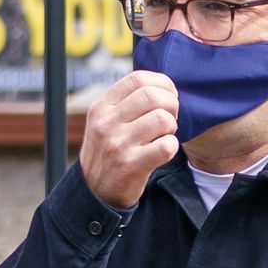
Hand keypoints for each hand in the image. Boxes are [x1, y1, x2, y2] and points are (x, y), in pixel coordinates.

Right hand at [78, 71, 179, 208]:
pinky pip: (166, 146)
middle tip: (170, 117)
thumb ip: (128, 100)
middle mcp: (106, 122)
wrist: (95, 188)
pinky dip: (172, 146)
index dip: (162, 83)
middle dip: (171, 104)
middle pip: (153, 96)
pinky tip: (163, 150)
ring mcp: (117, 143)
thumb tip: (163, 84)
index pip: (138, 78)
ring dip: (171, 127)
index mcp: (102, 106)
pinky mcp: (131, 164)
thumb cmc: (109, 148)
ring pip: (163, 119)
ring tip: (164, 135)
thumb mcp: (107, 119)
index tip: (169, 95)